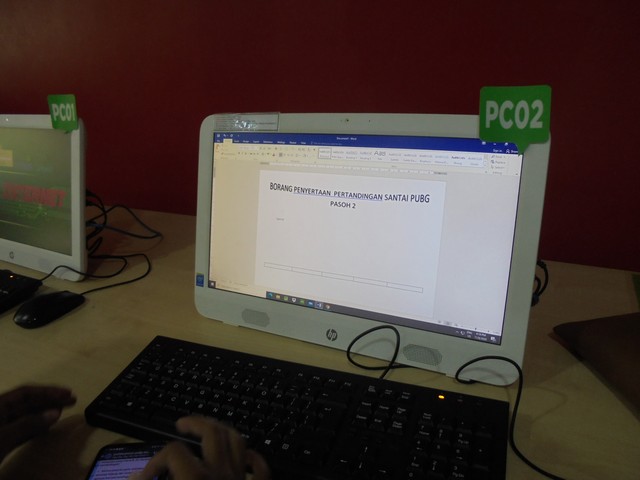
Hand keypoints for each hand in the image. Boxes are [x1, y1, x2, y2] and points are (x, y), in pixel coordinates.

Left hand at [0, 385, 75, 462]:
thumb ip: (28, 424)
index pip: (24, 393)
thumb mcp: (3, 438)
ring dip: (43, 414)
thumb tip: (54, 412)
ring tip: (62, 412)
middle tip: (71, 400)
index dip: (46, 391)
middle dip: (48, 400)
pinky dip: (34, 428)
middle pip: (24, 403)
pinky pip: (19, 431)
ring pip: (23, 417)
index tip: (67, 393)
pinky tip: (46, 427)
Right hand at [132, 416, 269, 479]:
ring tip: (208, 429)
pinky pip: (259, 469)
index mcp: (196, 479)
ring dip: (222, 431)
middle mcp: (221, 475)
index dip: (154, 461)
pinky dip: (252, 457)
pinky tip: (244, 455)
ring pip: (237, 442)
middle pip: (212, 433)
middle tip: (181, 424)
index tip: (144, 476)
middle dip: (195, 423)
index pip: (173, 453)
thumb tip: (133, 477)